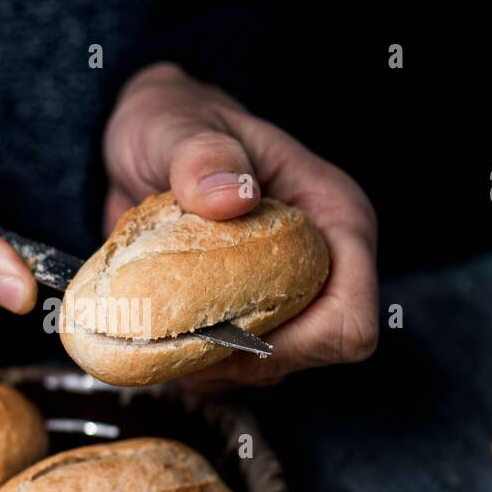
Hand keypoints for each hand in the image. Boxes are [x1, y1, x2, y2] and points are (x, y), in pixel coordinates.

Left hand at [103, 62, 377, 383]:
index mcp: (335, 218)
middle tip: (174, 332)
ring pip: (270, 370)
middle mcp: (323, 266)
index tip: (224, 331)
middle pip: (311, 356)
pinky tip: (157, 332)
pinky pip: (233, 368)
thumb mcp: (175, 125)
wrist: (141, 140)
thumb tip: (230, 197)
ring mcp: (289, 296)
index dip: (297, 345)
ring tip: (159, 327)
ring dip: (212, 366)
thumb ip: (201, 155)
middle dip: (243, 360)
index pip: (350, 320)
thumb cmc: (170, 121)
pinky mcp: (253, 315)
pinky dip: (192, 363)